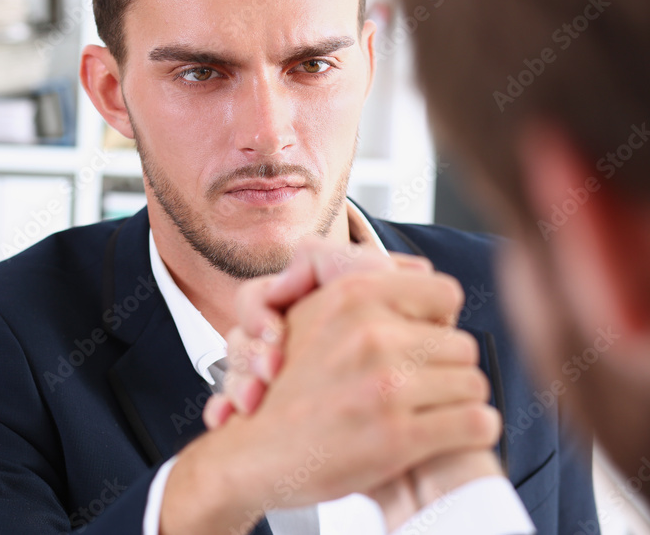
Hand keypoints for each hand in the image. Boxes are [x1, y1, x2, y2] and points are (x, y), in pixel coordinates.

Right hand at [160, 253, 498, 533]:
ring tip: (432, 412)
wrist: (252, 454)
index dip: (438, 321)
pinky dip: (473, 432)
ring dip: (460, 402)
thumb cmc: (287, 390)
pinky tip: (449, 436)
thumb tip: (425, 275)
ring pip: (475, 384)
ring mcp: (385, 386)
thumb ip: (363, 296)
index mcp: (352, 296)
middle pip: (463, 344)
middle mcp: (371, 335)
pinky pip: (477, 423)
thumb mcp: (311, 318)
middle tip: (424, 387)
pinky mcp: (398, 436)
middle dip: (448, 367)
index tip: (422, 341)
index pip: (445, 293)